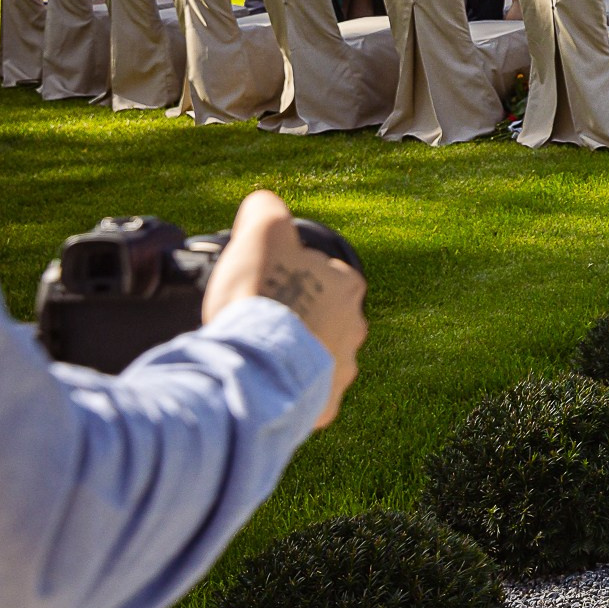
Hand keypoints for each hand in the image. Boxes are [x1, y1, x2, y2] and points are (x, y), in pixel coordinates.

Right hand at [203, 190, 365, 428]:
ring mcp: (342, 369)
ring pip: (317, 359)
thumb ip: (267, 211)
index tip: (267, 286)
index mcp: (347, 286)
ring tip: (259, 356)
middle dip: (297, 319)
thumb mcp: (262, 232)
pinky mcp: (324, 405)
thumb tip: (265, 202)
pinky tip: (265, 387)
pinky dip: (288, 393)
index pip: (323, 275)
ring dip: (293, 357)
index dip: (291, 278)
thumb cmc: (261, 295)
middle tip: (261, 322)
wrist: (253, 361)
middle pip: (324, 318)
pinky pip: (308, 399)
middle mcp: (355, 327)